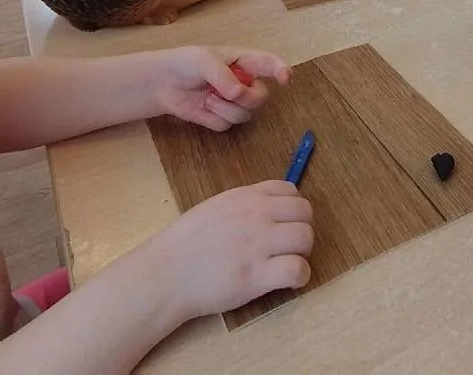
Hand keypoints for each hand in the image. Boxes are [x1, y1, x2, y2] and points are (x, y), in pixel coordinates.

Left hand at [148, 46, 290, 131]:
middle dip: (247, 98)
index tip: (285, 78)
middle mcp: (243, 82)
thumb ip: (223, 75)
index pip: (269, 65)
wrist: (163, 83)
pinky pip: (228, 124)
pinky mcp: (221, 118)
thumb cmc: (185, 63)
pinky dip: (215, 117)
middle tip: (230, 93)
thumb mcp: (204, 60)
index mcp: (244, 61)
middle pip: (260, 97)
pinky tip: (203, 106)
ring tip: (208, 97)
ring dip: (226, 108)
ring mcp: (233, 102)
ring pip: (245, 114)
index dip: (281, 70)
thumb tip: (237, 94)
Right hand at [148, 180, 312, 322]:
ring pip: (306, 238)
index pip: (290, 190)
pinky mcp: (257, 276)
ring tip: (287, 263)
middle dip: (301, 228)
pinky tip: (288, 281)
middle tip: (287, 246)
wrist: (166, 273)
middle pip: (305, 212)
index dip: (292, 208)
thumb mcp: (216, 207)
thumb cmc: (186, 243)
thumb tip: (272, 208)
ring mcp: (258, 245)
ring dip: (302, 252)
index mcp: (246, 197)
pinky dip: (300, 276)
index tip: (284, 224)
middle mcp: (256, 215)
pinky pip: (298, 269)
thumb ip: (245, 205)